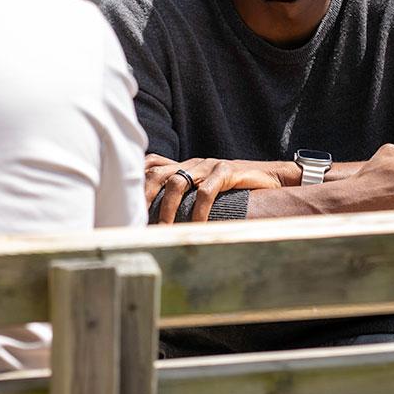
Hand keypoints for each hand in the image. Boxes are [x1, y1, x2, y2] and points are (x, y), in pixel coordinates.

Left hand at [144, 154, 282, 223]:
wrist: (270, 176)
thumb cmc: (235, 188)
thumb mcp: (206, 188)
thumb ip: (187, 196)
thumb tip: (163, 220)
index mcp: (184, 165)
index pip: (151, 163)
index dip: (136, 178)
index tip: (123, 201)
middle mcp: (192, 163)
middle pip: (156, 171)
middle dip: (143, 195)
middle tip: (136, 219)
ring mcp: (208, 165)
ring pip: (178, 181)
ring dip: (167, 207)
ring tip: (164, 229)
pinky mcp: (226, 171)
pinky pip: (207, 191)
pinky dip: (198, 210)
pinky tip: (197, 225)